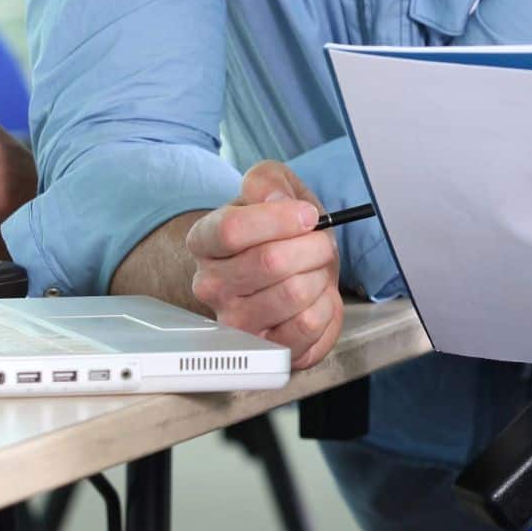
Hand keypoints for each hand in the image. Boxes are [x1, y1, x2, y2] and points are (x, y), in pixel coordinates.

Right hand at [187, 161, 343, 370]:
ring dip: (321, 276)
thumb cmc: (277, 230)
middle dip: (313, 246)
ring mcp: (235, 323)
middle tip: (320, 243)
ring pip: (295, 293)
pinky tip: (316, 298)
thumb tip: (275, 200)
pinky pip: (309, 326)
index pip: (231, 230)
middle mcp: (211, 286)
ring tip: (315, 271)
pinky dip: (327, 307)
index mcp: (204, 241)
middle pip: (271, 262)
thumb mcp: (271, 188)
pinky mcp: (266, 349)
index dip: (280, 219)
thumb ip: (267, 181)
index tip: (308, 215)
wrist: (286, 270)